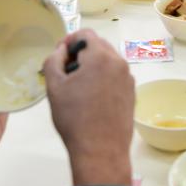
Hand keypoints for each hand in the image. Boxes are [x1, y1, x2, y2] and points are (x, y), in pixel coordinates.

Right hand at [44, 30, 133, 185]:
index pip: (85, 34)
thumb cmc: (75, 119)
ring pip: (108, 61)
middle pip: (98, 46)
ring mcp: (128, 79)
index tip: (60, 56)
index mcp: (101, 57)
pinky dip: (103, 79)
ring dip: (92, 67)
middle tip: (66, 72)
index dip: (69, 41)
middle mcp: (119, 63)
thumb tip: (61, 51)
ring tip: (78, 88)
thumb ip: (54, 60)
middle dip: (81, 53)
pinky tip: (92, 99)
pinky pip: (115, 77)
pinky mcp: (132, 93)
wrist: (100, 151)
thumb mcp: (54, 87)